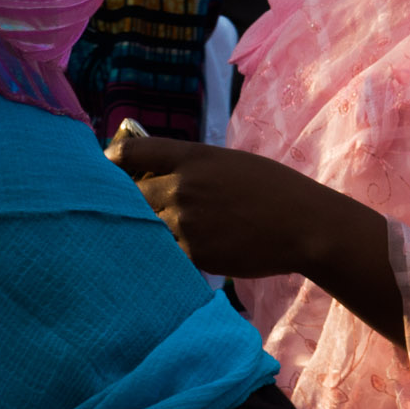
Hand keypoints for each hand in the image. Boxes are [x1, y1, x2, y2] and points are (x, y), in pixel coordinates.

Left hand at [109, 134, 404, 344]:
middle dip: (126, 203)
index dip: (112, 160)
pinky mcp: (193, 252)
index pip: (132, 152)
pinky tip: (172, 256)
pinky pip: (165, 253)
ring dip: (145, 232)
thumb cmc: (274, 189)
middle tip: (124, 211)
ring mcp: (185, 221)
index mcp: (192, 157)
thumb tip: (163, 174)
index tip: (106, 168)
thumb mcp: (232, 163)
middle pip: (130, 195)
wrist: (303, 224)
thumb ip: (195, 166)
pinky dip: (165, 254)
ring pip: (145, 227)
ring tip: (146, 238)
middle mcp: (182, 186)